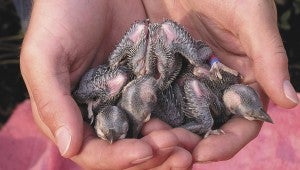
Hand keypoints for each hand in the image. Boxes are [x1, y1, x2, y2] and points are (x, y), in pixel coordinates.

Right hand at [20, 0, 191, 168]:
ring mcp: (127, 98)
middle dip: (153, 157)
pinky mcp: (149, 83)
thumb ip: (52, 101)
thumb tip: (69, 148)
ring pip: (150, 134)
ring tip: (191, 144)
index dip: (119, 158)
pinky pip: (166, 107)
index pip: (94, 150)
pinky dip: (180, 119)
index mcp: (72, 113)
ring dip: (171, 144)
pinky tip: (196, 123)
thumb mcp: (45, 56)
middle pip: (127, 148)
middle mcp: (102, 111)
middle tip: (180, 154)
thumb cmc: (60, 16)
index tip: (145, 151)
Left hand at [142, 0, 298, 161]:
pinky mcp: (169, 69)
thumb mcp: (250, 18)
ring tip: (151, 138)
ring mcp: (192, 78)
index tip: (203, 153)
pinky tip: (139, 117)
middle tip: (169, 148)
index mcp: (246, 77)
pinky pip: (162, 95)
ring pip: (184, 115)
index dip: (227, 141)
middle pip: (210, 125)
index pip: (243, 121)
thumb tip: (292, 101)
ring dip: (170, 130)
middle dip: (193, 141)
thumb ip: (269, 57)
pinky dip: (153, 109)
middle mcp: (219, 83)